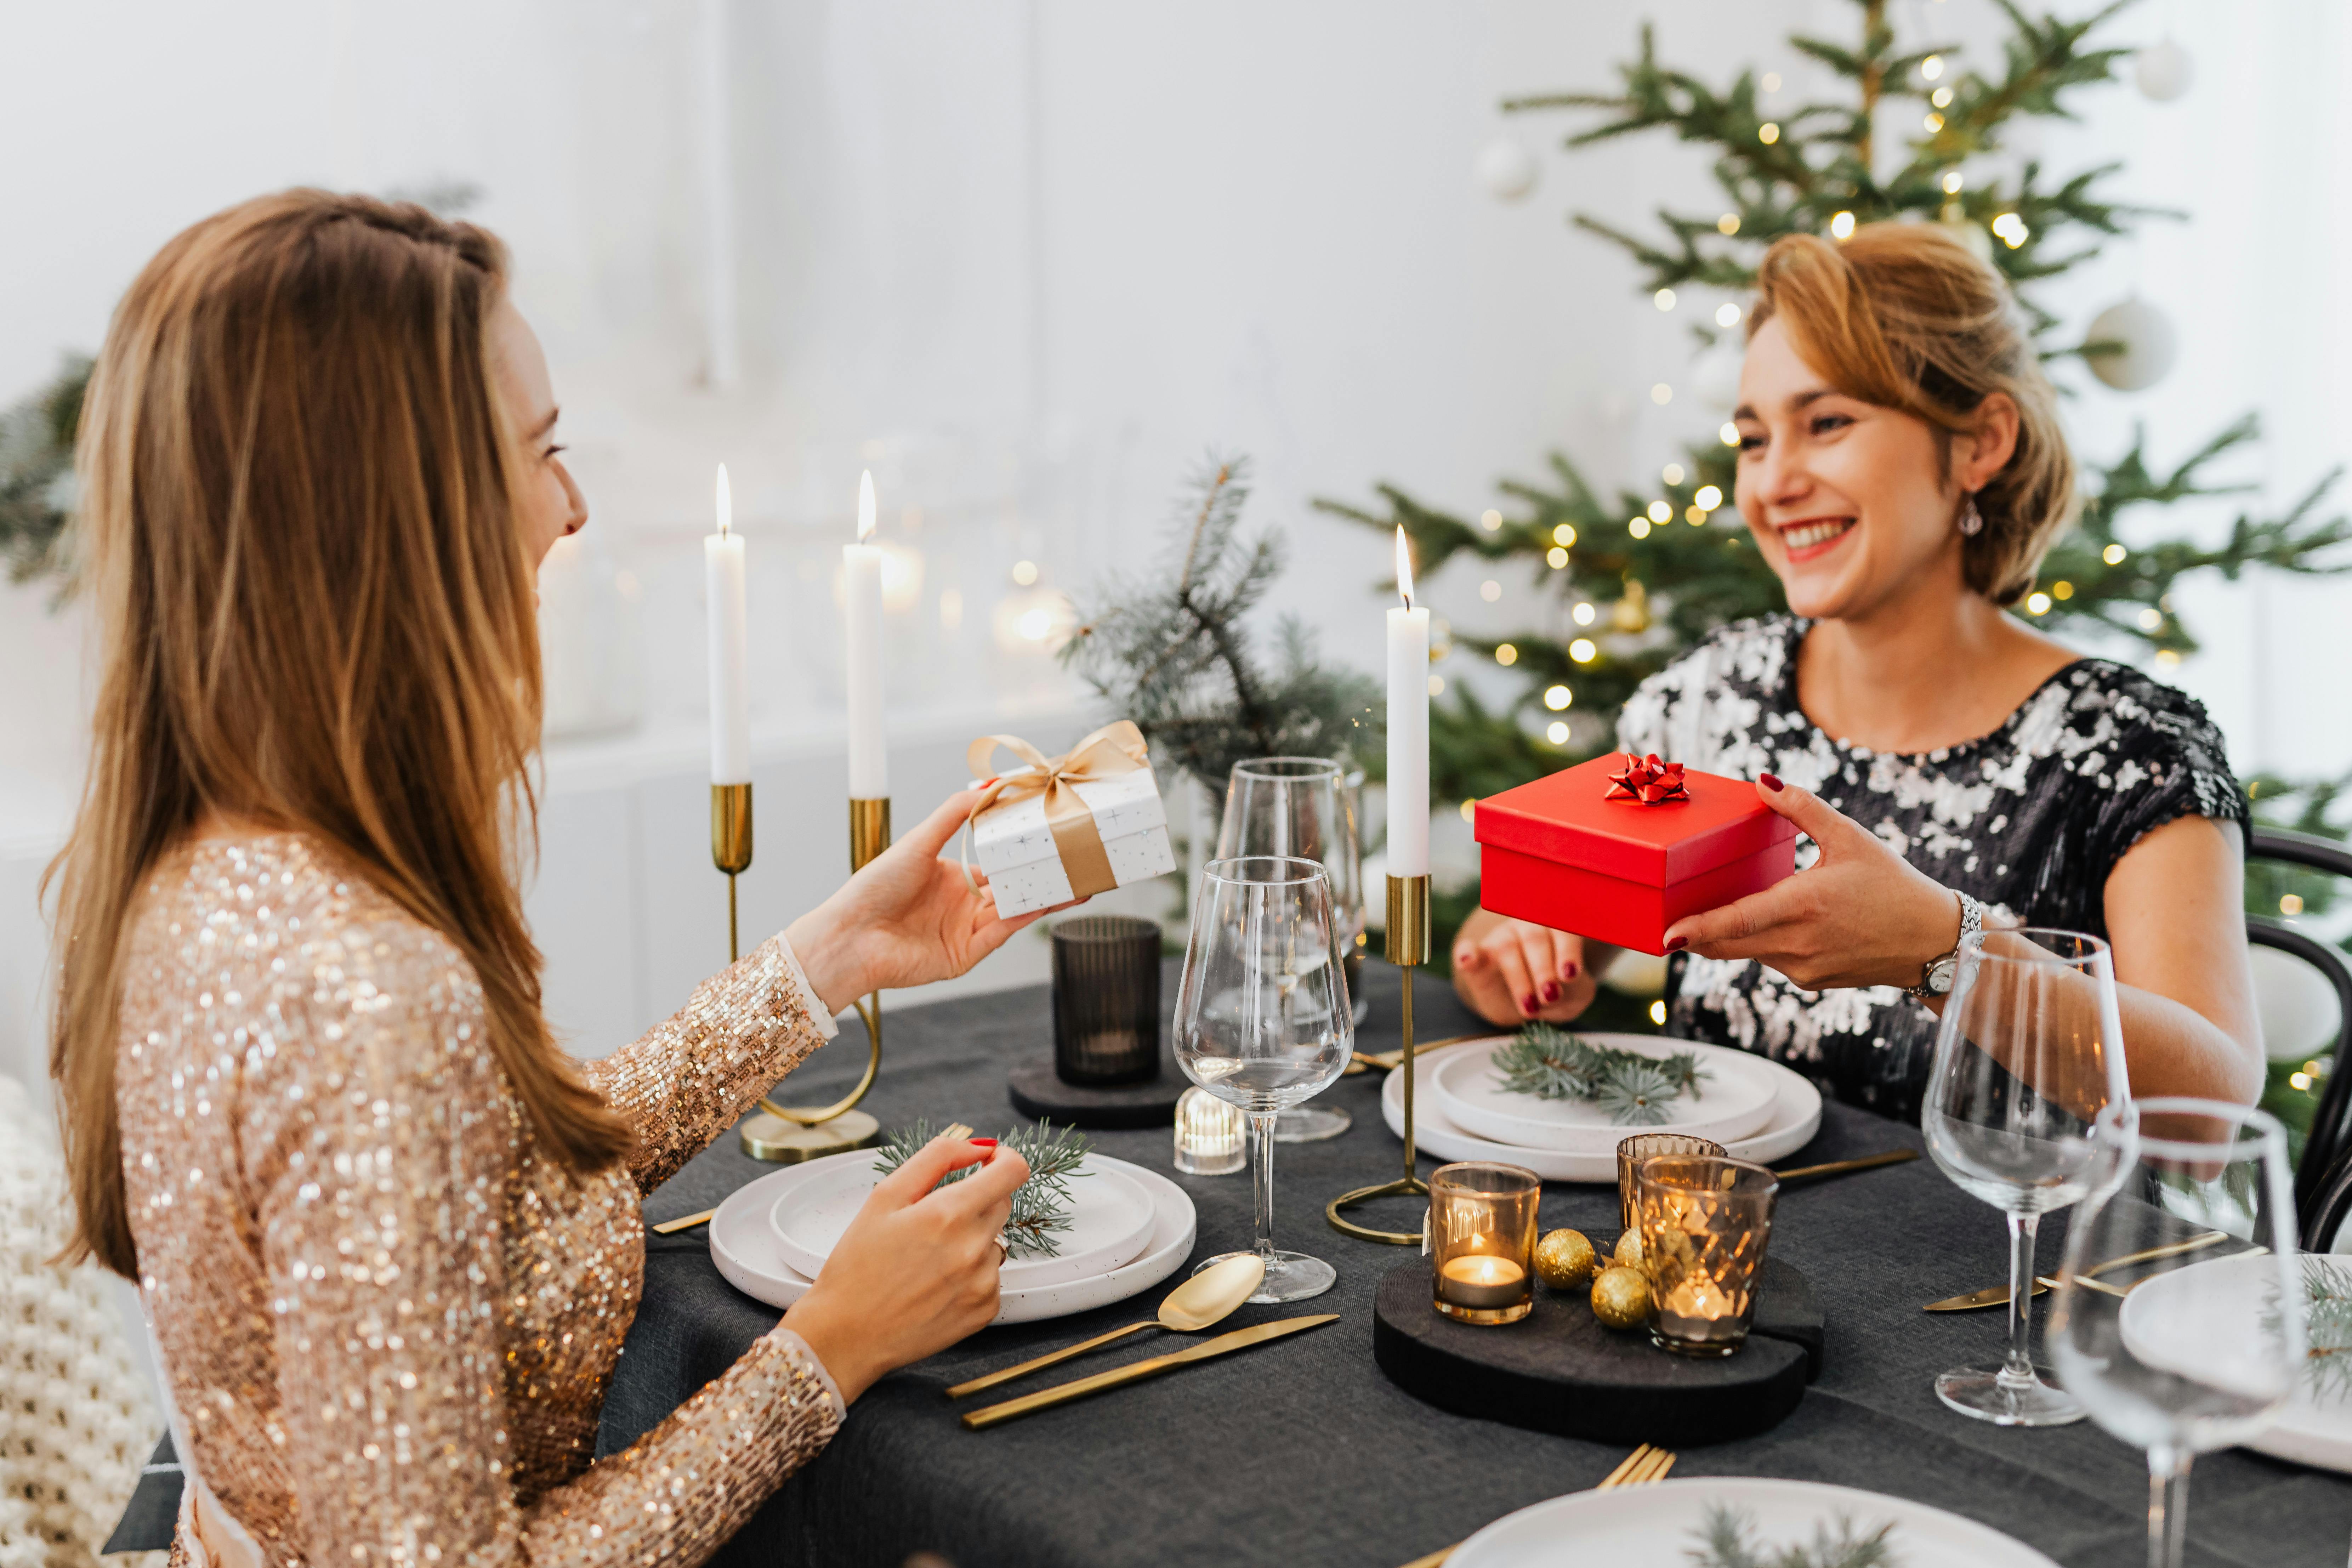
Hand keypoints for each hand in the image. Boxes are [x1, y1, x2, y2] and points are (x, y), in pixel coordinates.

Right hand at [778, 1129, 1030, 1402]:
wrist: (845, 1335)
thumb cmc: (857, 1266)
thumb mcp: (885, 1196)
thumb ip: (937, 1157)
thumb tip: (979, 1145)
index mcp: (949, 1214)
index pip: (1013, 1170)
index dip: (1004, 1158)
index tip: (989, 1160)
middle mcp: (974, 1248)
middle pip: (1003, 1203)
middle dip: (976, 1200)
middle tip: (933, 1219)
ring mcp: (983, 1283)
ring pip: (995, 1240)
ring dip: (971, 1239)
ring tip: (927, 1259)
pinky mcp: (984, 1310)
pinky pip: (992, 1275)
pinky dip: (971, 1273)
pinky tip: (935, 1284)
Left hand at [785, 790, 1075, 1012]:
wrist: (849, 935)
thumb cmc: (873, 887)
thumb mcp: (918, 842)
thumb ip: (954, 813)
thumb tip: (987, 783)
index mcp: (951, 878)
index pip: (996, 863)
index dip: (1022, 852)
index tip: (1050, 835)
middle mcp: (961, 905)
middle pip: (1013, 888)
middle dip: (1045, 876)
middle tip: (1079, 860)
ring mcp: (965, 931)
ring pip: (1015, 910)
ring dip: (1047, 897)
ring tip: (1081, 881)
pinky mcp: (965, 956)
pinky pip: (1001, 932)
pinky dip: (1026, 917)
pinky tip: (1049, 901)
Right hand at [1451, 907, 1597, 1024]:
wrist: (1525, 1006)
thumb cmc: (1556, 992)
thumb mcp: (1575, 995)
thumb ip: (1576, 987)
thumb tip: (1562, 984)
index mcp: (1557, 928)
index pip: (1563, 930)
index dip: (1568, 951)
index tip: (1570, 976)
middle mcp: (1528, 926)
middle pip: (1534, 938)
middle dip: (1543, 970)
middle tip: (1550, 996)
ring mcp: (1500, 937)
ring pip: (1506, 946)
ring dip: (1518, 978)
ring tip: (1530, 1007)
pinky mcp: (1475, 955)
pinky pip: (1468, 949)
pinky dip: (1467, 953)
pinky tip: (1467, 960)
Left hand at [1660, 775, 1959, 990]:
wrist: (1933, 941)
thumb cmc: (1893, 884)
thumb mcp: (1850, 838)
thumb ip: (1802, 808)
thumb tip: (1762, 780)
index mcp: (1803, 906)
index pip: (1736, 922)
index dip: (1697, 929)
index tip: (1665, 936)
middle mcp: (1798, 943)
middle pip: (1728, 943)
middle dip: (1698, 932)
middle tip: (1668, 918)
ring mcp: (1803, 968)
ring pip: (1748, 950)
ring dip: (1733, 932)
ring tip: (1725, 905)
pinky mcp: (1809, 981)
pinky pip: (1771, 959)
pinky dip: (1762, 941)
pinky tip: (1775, 920)